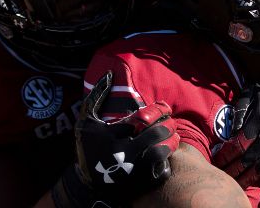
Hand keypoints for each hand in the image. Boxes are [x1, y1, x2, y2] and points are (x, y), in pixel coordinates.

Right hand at [52, 71, 178, 206]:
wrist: (85, 183)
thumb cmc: (88, 146)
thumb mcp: (87, 121)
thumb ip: (97, 97)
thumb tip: (109, 74)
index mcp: (109, 134)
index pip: (140, 118)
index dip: (157, 112)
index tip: (164, 109)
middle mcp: (119, 152)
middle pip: (153, 134)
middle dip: (167, 126)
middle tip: (172, 124)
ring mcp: (129, 170)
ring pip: (159, 153)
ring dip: (171, 143)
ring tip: (174, 138)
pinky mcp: (136, 184)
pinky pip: (159, 172)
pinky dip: (166, 163)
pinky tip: (167, 156)